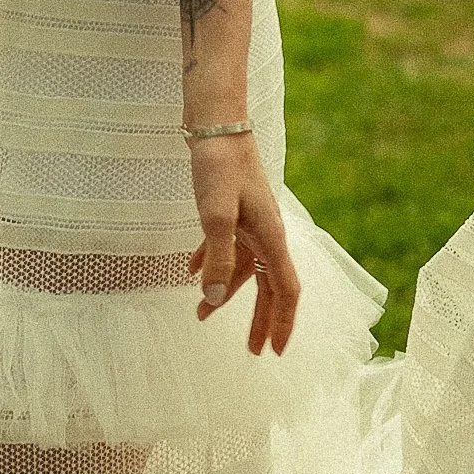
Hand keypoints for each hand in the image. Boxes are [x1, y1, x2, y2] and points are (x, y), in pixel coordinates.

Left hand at [187, 134, 301, 356]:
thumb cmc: (219, 166)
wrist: (216, 123)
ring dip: (225, 293)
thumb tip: (210, 298)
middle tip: (252, 351)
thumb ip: (216, 258)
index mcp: (270, 236)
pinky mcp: (233, 210)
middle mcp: (266, 232)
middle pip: (268, 285)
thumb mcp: (215, 214)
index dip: (282, 322)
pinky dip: (211, 263)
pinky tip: (188, 272)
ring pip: (244, 268)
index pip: (285, 289)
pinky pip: (226, 247)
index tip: (275, 350)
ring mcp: (250, 221)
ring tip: (201, 314)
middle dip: (259, 319)